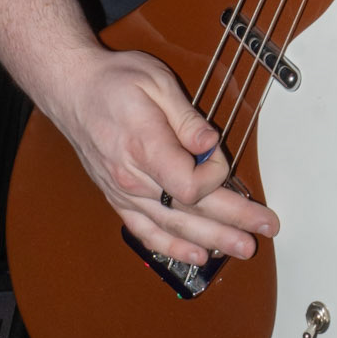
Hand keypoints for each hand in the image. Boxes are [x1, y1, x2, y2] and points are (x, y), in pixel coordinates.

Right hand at [53, 47, 278, 266]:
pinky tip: (196, 256)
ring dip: (210, 241)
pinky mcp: (119, 197)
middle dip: (232, 223)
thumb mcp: (156, 82)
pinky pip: (146, 231)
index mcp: (145, 147)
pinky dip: (172, 247)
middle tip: (263, 229)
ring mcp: (124, 192)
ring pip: (172, 226)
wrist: (72, 90)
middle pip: (189, 212)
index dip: (216, 175)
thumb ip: (186, 118)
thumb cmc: (114, 81)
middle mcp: (133, 178)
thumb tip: (209, 144)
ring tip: (240, 248)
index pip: (190, 185)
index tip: (218, 152)